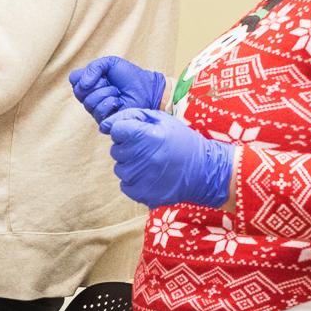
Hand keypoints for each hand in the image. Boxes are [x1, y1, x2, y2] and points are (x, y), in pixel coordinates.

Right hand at [70, 56, 167, 129]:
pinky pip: (98, 112)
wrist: (147, 89)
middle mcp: (90, 96)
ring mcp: (95, 109)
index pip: (74, 79)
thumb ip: (93, 67)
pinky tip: (119, 102)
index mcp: (89, 83)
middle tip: (110, 83)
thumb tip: (82, 84)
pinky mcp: (104, 121)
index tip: (101, 74)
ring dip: (105, 94)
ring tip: (117, 93)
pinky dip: (110, 104)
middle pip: (79, 91)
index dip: (86, 75)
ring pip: (88, 103)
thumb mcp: (110, 63)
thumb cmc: (130, 77)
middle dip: (97, 84)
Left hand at [102, 109, 235, 209]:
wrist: (204, 171)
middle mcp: (138, 157)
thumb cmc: (182, 141)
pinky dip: (135, 180)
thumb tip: (105, 125)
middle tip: (151, 149)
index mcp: (144, 136)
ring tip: (153, 163)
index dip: (127, 130)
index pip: (116, 130)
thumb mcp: (162, 120)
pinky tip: (153, 176)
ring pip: (119, 168)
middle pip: (116, 149)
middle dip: (129, 147)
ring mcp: (138, 178)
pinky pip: (125, 184)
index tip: (140, 134)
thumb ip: (131, 116)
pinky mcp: (140, 194)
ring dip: (132, 164)